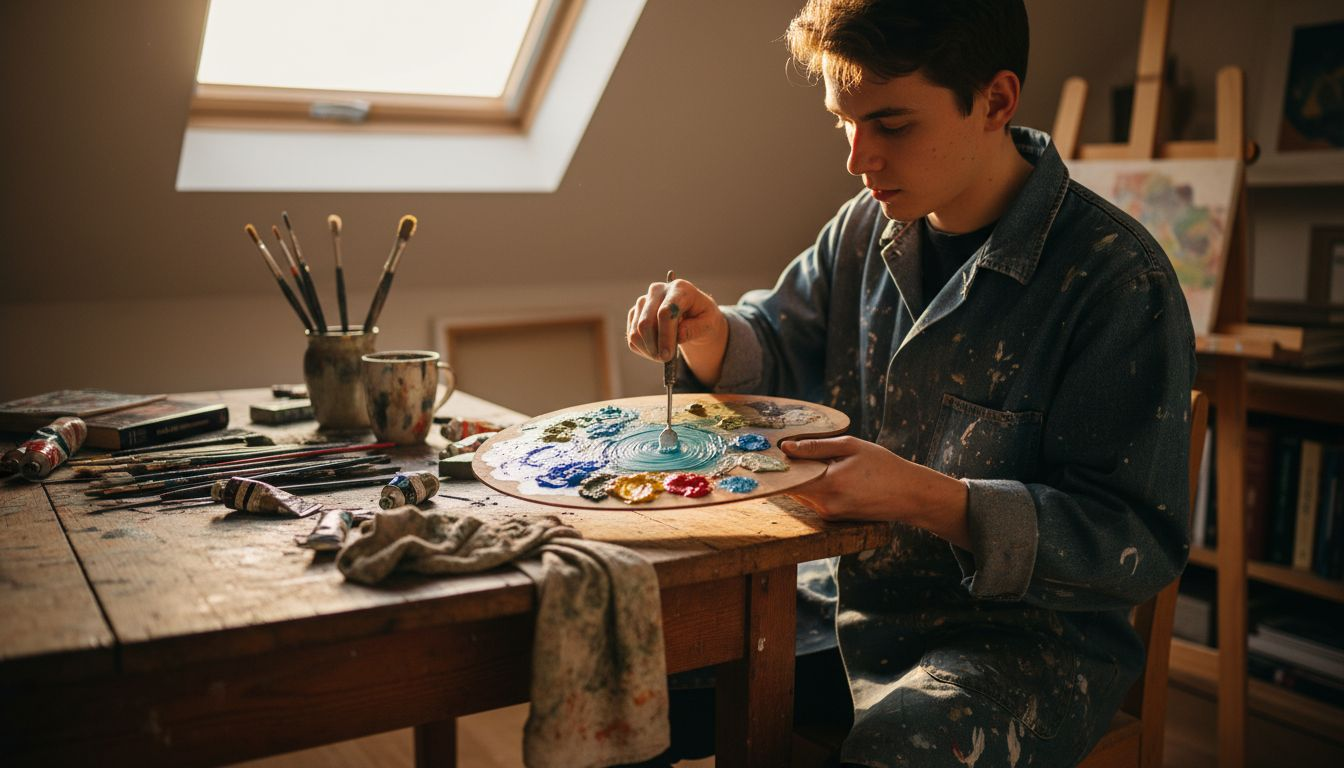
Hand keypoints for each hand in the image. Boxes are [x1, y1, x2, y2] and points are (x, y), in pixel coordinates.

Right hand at [626, 276, 728, 383]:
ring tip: (664, 355)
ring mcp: (643, 301)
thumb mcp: (710, 323)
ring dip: (649, 350)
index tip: (667, 355)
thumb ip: (696, 328)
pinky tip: (657, 350)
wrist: (693, 313)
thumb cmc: (703, 317)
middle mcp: (657, 291)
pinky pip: (632, 337)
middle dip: (654, 347)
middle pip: (646, 323)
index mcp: (679, 289)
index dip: (665, 336)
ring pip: (636, 332)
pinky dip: (643, 349)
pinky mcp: (635, 313)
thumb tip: (679, 336)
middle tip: (665, 360)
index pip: (665, 312)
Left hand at [781, 436, 970, 548]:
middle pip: (792, 487)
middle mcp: (825, 505)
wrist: (910, 495)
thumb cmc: (883, 466)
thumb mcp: (851, 446)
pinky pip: (814, 500)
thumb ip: (816, 447)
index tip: (770, 452)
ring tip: (822, 462)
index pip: (787, 479)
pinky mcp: (834, 519)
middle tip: (793, 450)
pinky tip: (831, 475)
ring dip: (804, 479)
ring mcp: (829, 515)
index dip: (777, 466)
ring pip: (802, 494)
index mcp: (828, 484)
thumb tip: (785, 447)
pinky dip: (816, 487)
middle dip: (791, 470)